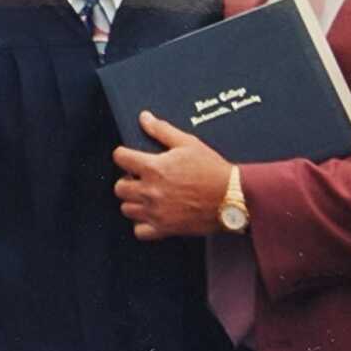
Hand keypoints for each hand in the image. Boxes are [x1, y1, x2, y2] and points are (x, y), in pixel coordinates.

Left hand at [113, 111, 232, 239]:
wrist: (232, 196)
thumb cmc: (212, 169)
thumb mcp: (188, 143)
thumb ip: (162, 130)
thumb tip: (145, 118)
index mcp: (153, 168)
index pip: (120, 158)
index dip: (123, 154)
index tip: (129, 156)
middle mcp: (150, 191)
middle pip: (119, 187)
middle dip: (126, 180)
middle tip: (139, 178)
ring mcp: (156, 212)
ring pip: (126, 209)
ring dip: (132, 201)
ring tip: (146, 195)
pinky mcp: (164, 229)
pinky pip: (139, 231)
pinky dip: (142, 224)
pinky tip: (151, 215)